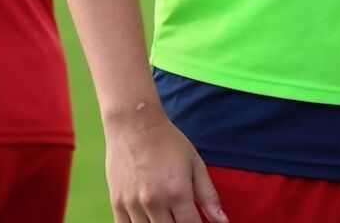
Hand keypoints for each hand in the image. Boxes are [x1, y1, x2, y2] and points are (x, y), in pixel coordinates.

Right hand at [103, 105, 226, 222]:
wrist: (135, 127)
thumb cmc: (169, 143)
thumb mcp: (196, 165)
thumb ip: (208, 195)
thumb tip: (222, 221)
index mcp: (178, 193)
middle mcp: (155, 202)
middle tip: (182, 217)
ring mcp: (133, 205)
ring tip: (167, 216)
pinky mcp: (117, 203)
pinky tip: (148, 220)